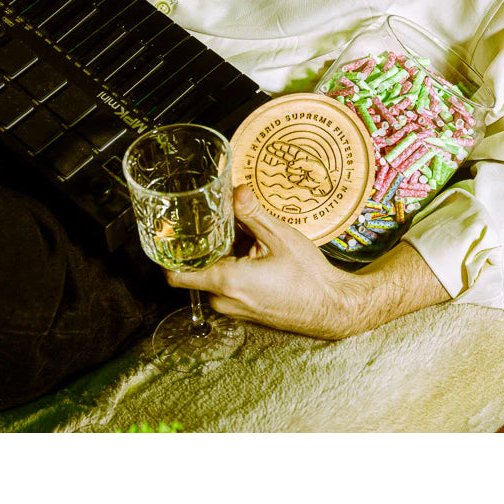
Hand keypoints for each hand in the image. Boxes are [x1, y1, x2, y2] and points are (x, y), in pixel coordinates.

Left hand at [167, 185, 449, 339]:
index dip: (172, 250)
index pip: (175, 272)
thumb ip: (252, 214)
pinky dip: (236, 268)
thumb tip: (236, 191)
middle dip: (209, 245)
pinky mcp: (245, 311)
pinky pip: (228, 287)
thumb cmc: (308, 276)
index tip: (178, 230)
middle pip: (197, 268)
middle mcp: (223, 300)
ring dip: (225, 256)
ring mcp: (234, 309)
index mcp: (225, 281)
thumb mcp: (280, 237)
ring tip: (248, 237)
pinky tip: (258, 254)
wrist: (331, 308)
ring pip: (214, 276)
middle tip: (224, 222)